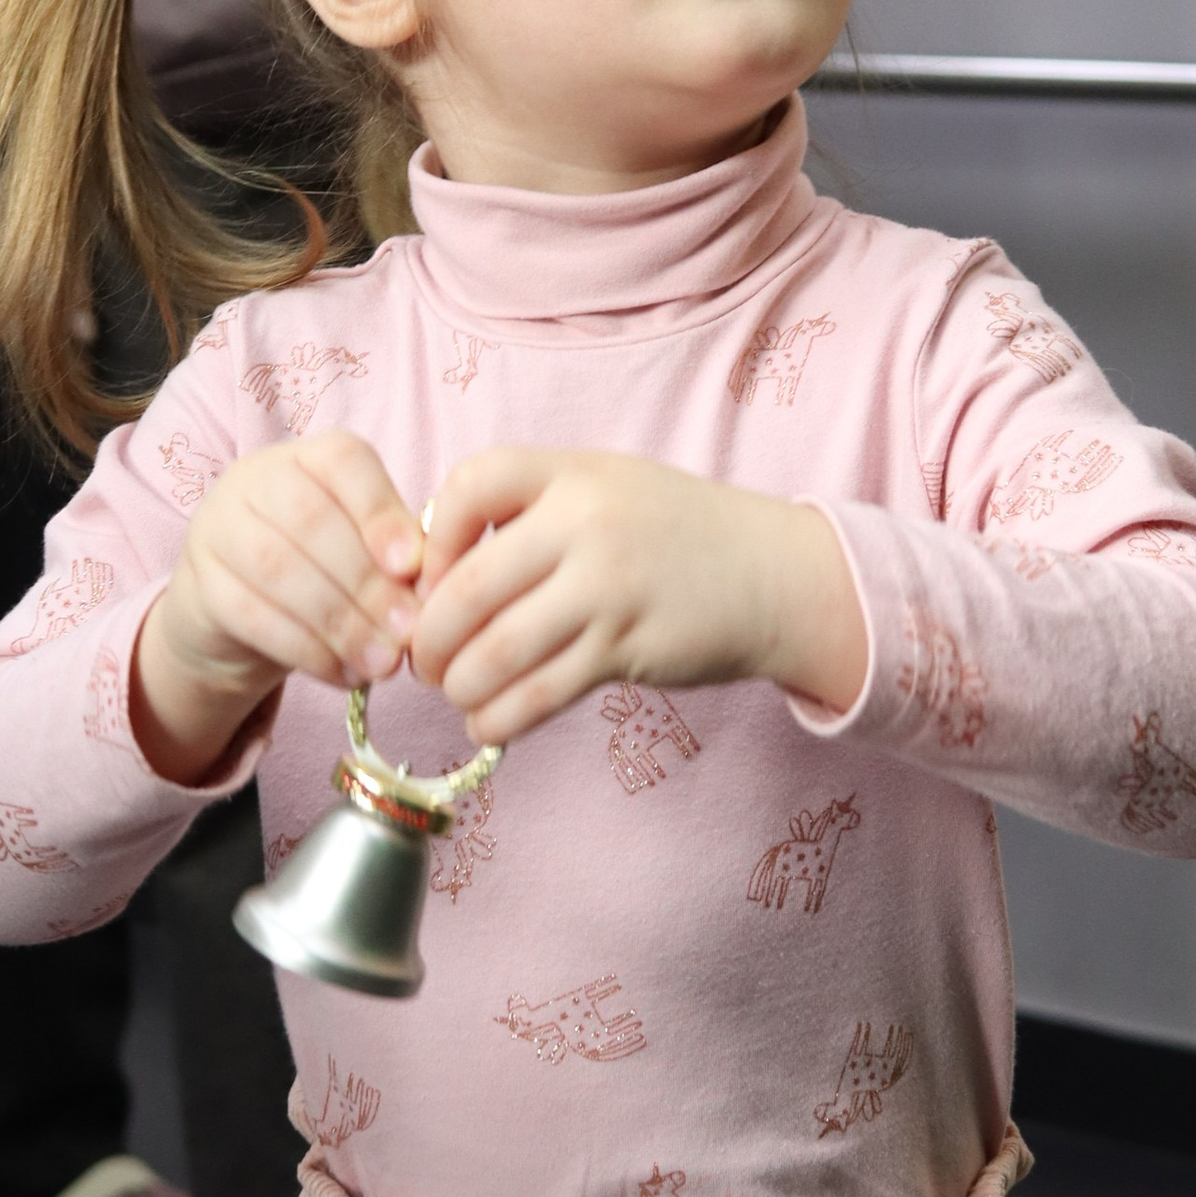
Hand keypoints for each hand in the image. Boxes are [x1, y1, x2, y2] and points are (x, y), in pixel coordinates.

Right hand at [134, 432, 425, 782]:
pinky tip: (345, 675)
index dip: (380, 512)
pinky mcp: (199, 585)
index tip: (412, 567)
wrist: (238, 614)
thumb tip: (431, 593)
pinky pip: (253, 616)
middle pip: (312, 522)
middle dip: (367, 583)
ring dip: (340, 623)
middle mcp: (256, 480)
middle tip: (407, 632)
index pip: (344, 461)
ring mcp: (218, 528)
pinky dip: (307, 651)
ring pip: (279, 570)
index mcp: (310, 457)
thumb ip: (395, 557)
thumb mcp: (362, 550)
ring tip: (383, 662)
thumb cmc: (324, 571)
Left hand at [409, 448, 868, 744]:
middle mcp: (588, 524)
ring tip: (456, 693)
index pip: (471, 485)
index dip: (433, 538)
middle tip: (422, 660)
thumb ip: (529, 512)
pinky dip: (501, 717)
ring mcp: (610, 588)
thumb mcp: (606, 488)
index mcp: (574, 473)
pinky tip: (489, 723)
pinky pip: (542, 693)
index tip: (430, 577)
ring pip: (499, 650)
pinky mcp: (627, 648)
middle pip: (470, 586)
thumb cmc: (674, 534)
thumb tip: (432, 570)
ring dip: (460, 684)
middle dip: (429, 636)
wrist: (773, 575)